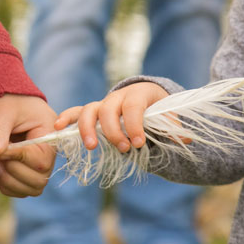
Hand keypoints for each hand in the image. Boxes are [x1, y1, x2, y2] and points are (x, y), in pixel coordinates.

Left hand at [0, 94, 56, 196]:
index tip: (0, 148)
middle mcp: (50, 156)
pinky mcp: (30, 175)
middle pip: (38, 181)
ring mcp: (42, 168)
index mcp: (51, 137)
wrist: (9, 105)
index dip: (17, 158)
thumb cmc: (9, 104)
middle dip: (12, 170)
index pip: (40, 162)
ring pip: (31, 190)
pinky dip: (5, 184)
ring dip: (8, 179)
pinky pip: (20, 192)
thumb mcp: (2, 113)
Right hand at [55, 82, 170, 152]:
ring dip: (88, 128)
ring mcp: (103, 103)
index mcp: (138, 94)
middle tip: (123, 149)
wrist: (147, 97)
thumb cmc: (158, 109)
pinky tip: (57, 128)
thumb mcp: (170, 116)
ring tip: (92, 147)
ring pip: (89, 110)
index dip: (135, 125)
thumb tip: (186, 138)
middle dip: (114, 131)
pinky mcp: (93, 112)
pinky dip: (66, 118)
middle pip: (109, 110)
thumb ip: (174, 127)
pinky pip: (76, 112)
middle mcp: (117, 96)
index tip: (138, 143)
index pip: (133, 108)